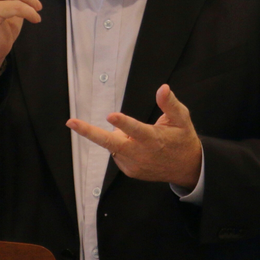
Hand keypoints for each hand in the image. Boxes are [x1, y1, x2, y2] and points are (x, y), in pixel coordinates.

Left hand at [66, 84, 201, 188]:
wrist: (187, 168)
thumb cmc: (183, 139)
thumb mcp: (182, 119)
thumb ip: (170, 104)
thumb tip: (162, 88)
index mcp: (153, 138)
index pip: (136, 130)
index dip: (123, 123)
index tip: (111, 116)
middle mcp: (141, 153)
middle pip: (111, 143)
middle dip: (90, 133)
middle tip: (72, 123)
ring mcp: (134, 165)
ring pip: (114, 146)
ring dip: (118, 137)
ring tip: (137, 136)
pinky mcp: (130, 172)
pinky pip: (118, 155)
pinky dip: (123, 147)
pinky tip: (138, 147)